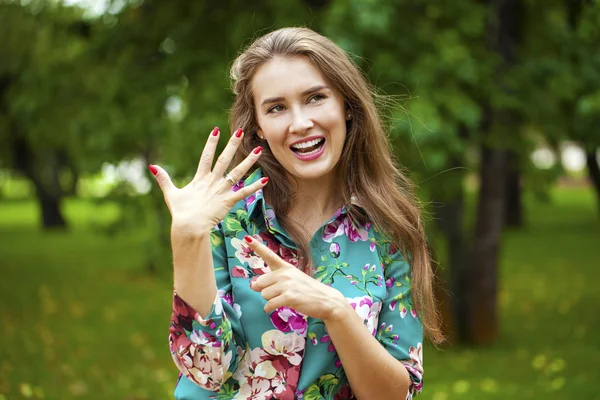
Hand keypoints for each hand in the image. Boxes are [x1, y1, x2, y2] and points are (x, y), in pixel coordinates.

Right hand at [149, 127, 267, 235]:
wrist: (189, 226)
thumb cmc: (180, 212)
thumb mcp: (171, 194)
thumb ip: (163, 179)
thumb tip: (152, 167)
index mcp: (200, 179)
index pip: (206, 156)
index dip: (211, 143)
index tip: (216, 130)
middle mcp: (212, 181)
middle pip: (224, 159)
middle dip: (232, 145)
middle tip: (240, 132)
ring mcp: (221, 190)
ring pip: (237, 173)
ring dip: (249, 162)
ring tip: (259, 151)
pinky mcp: (229, 201)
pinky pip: (244, 192)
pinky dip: (254, 186)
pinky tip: (265, 180)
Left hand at [244, 235, 347, 321]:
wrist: (327, 300)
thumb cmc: (308, 290)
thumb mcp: (293, 280)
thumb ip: (274, 280)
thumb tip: (253, 285)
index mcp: (286, 267)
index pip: (269, 255)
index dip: (257, 247)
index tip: (247, 238)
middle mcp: (285, 273)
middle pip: (260, 283)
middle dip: (264, 291)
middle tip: (277, 294)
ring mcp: (287, 285)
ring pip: (264, 294)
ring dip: (269, 300)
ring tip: (282, 300)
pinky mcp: (289, 297)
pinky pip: (269, 304)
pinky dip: (269, 308)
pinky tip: (274, 308)